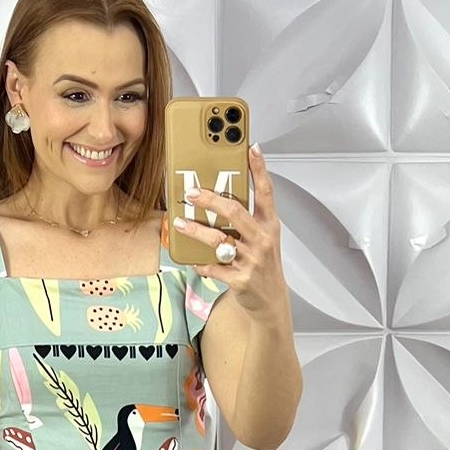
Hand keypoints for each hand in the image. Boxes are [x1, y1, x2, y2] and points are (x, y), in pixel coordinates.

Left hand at [174, 144, 288, 320]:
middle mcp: (262, 240)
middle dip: (210, 200)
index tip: (250, 148)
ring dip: (195, 231)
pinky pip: (213, 267)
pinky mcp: (241, 279)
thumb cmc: (263, 265)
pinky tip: (192, 260)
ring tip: (179, 223)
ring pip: (219, 240)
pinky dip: (200, 263)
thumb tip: (219, 198)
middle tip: (191, 192)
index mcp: (269, 225)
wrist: (271, 301)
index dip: (259, 169)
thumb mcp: (263, 238)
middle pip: (235, 212)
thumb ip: (247, 219)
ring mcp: (252, 260)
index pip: (266, 191)